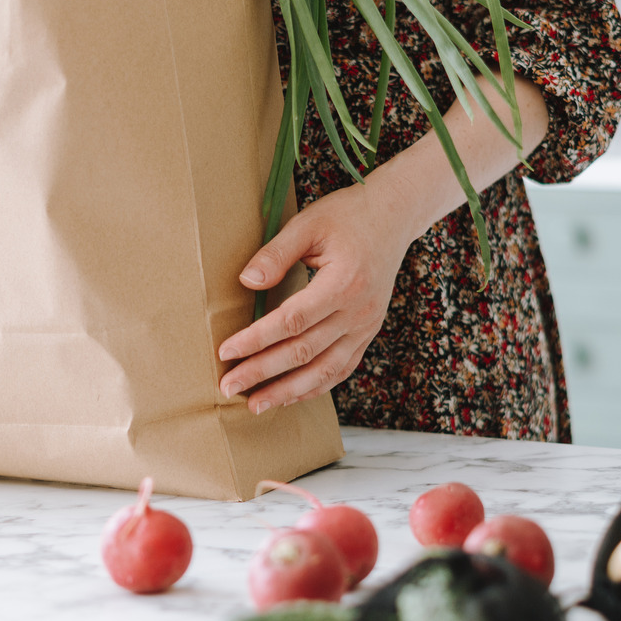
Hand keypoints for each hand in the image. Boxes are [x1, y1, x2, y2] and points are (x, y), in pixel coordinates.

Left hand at [216, 174, 419, 414]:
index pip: (291, 321)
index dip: (256, 339)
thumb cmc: (348, 215)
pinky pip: (341, 369)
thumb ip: (276, 253)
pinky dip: (315, 387)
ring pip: (324, 370)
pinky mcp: (368, 332)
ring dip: (287, 391)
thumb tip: (246, 282)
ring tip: (254, 404)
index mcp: (343, 283)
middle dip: (262, 372)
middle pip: (304, 352)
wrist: (394, 216)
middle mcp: (358, 312)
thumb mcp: (309, 223)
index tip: (226, 351)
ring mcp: (366, 326)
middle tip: (227, 385)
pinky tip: (289, 396)